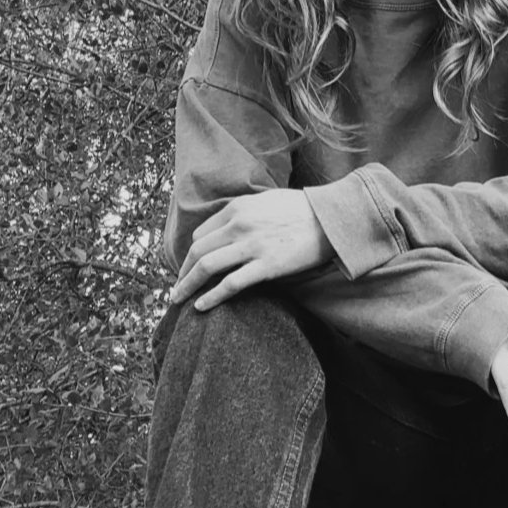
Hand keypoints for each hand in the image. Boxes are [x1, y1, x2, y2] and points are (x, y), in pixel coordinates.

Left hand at [169, 191, 333, 309]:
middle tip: (176, 288)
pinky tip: (201, 306)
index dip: (192, 253)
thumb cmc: (302, 209)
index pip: (201, 234)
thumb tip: (229, 228)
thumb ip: (244, 212)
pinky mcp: (267, 266)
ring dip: (187, 285)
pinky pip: (231, 284)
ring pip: (206, 266)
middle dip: (182, 272)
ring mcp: (251, 246)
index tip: (189, 268)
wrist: (332, 218)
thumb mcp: (266, 201)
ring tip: (178, 300)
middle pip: (198, 251)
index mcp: (237, 208)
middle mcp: (239, 225)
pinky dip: (211, 296)